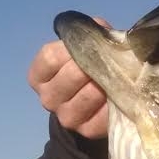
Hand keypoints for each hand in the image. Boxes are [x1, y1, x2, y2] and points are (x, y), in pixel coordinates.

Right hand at [27, 18, 110, 138]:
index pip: (50, 58)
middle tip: (109, 62)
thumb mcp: (86, 44)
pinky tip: (119, 97)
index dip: (73, 49)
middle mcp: (47, 98)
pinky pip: (99, 118)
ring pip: (84, 98)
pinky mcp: (86, 131)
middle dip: (92, 67)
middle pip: (69, 77)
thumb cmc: (90, 64)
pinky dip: (112, 106)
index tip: (89, 46)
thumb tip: (99, 27)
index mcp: (38, 76)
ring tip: (116, 78)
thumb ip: (88, 32)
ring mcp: (65, 117)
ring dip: (104, 86)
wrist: (98, 99)